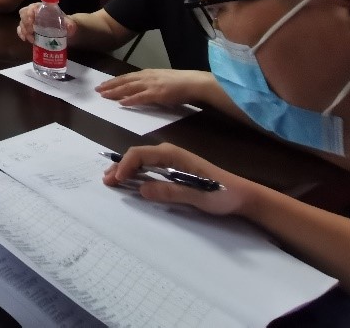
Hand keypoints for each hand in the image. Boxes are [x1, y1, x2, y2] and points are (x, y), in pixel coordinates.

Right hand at [16, 3, 79, 43]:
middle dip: (25, 22)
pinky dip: (21, 34)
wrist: (63, 30)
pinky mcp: (28, 28)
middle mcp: (34, 12)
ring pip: (22, 22)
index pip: (33, 6)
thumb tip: (70, 27)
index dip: (30, 12)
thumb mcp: (69, 23)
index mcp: (43, 8)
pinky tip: (25, 39)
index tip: (32, 21)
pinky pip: (20, 29)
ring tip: (32, 39)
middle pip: (24, 13)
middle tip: (31, 31)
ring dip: (24, 30)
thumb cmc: (64, 23)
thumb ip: (70, 24)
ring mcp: (30, 20)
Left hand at [96, 68, 217, 108]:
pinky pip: (140, 97)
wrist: (193, 82)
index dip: (114, 81)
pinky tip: (121, 103)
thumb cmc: (180, 82)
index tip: (103, 84)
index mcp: (148, 73)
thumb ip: (150, 83)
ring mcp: (151, 85)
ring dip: (115, 92)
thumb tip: (140, 88)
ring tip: (104, 96)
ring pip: (128, 88)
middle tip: (98, 90)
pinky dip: (129, 100)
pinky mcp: (157, 94)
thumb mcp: (161, 79)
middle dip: (110, 85)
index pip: (127, 76)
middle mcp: (147, 77)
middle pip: (124, 81)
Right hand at [103, 142, 250, 215]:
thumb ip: (170, 191)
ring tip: (112, 180)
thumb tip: (141, 190)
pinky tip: (130, 181)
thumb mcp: (197, 195)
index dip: (125, 165)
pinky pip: (149, 167)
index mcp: (174, 154)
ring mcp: (172, 161)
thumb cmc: (222, 194)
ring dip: (126, 170)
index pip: (141, 154)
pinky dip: (136, 173)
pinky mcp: (174, 169)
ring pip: (142, 161)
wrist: (243, 195)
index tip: (115, 180)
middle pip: (138, 155)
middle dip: (120, 166)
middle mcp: (170, 153)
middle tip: (106, 181)